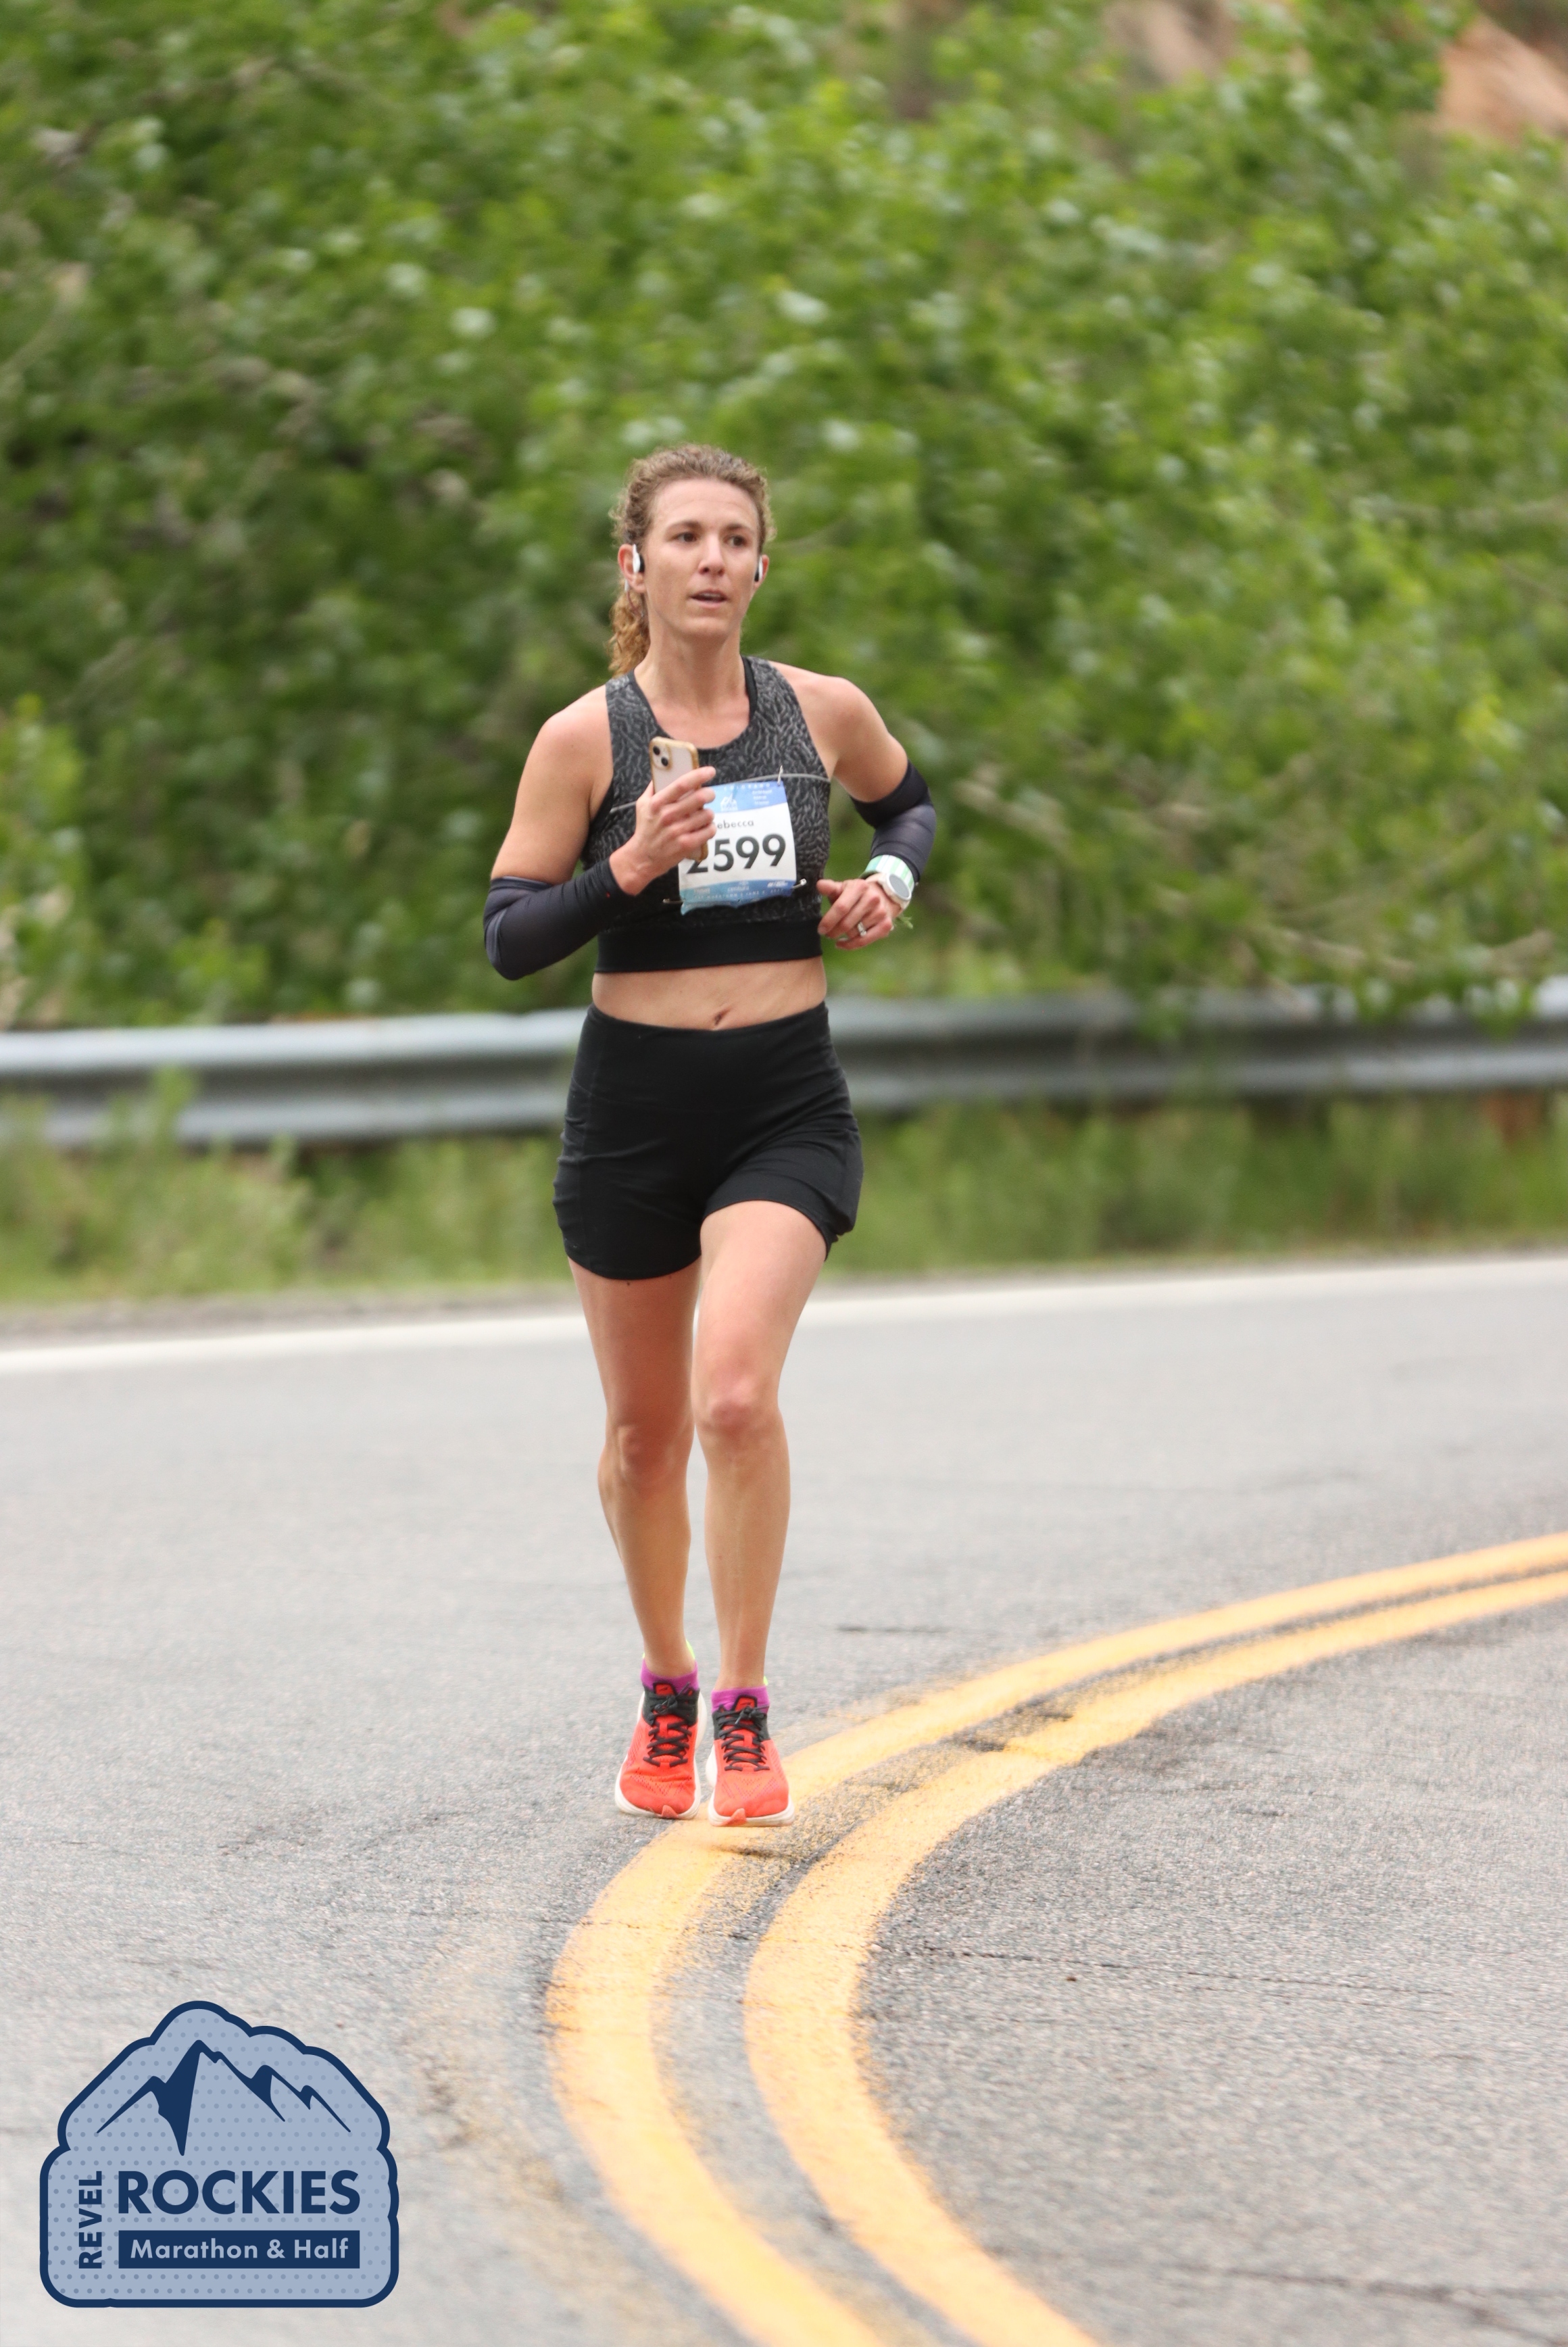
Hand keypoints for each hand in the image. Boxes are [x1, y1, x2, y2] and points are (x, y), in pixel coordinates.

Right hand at [610, 767, 715, 894]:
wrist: (642, 857)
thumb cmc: (645, 828)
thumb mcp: (642, 804)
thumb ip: (653, 787)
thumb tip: (664, 770)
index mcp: (657, 803)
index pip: (681, 784)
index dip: (698, 775)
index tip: (710, 771)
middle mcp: (667, 816)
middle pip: (698, 798)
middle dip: (709, 793)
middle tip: (710, 794)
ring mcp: (677, 831)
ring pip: (706, 815)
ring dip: (709, 812)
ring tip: (704, 814)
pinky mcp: (686, 845)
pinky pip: (708, 831)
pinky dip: (710, 828)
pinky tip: (705, 827)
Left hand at [817, 874, 900, 948]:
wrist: (882, 896)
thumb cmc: (857, 894)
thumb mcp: (844, 888)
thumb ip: (830, 888)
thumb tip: (819, 885)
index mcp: (859, 887)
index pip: (841, 907)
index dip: (829, 920)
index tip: (821, 929)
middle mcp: (872, 899)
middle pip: (847, 923)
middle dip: (833, 931)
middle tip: (827, 934)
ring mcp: (880, 913)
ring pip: (854, 933)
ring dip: (843, 936)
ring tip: (838, 933)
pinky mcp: (885, 925)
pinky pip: (864, 941)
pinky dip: (851, 945)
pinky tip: (843, 943)